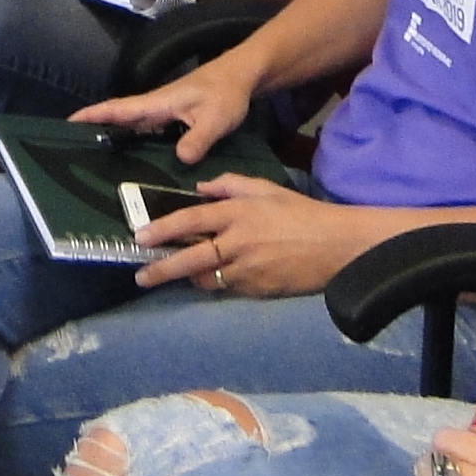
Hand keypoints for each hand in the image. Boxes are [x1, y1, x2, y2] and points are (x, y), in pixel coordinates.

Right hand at [69, 55, 263, 166]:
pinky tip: (134, 155)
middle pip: (118, 117)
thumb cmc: (225, 92)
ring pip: (132, 124)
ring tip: (95, 155)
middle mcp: (155, 106)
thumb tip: (179, 159)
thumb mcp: (214, 119)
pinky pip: (147, 129)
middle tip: (73, 147)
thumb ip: (197, 139)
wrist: (241, 77)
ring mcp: (164, 110)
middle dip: (95, 127)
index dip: (93, 115)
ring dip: (113, 134)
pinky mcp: (173, 116)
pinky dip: (134, 137)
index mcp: (158, 103)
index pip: (118, 108)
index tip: (68, 122)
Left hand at [127, 180, 378, 296]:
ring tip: (179, 276)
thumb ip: (229, 184)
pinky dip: (219, 285)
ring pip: (206, 280)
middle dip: (161, 270)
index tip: (141, 238)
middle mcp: (237, 243)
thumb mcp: (265, 188)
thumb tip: (200, 188)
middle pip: (190, 260)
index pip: (190, 220)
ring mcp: (247, 271)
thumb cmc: (300, 212)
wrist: (335, 246)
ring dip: (191, 278)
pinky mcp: (258, 291)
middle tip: (140, 275)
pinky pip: (229, 290)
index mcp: (237, 213)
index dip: (162, 230)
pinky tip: (216, 279)